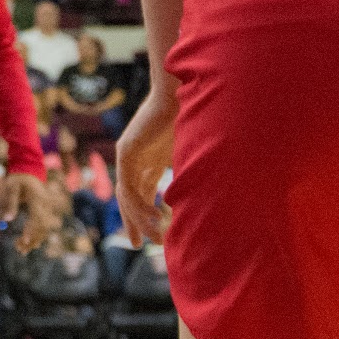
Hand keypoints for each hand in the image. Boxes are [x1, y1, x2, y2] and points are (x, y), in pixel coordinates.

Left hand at [7, 172, 64, 251]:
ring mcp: (47, 207)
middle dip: (32, 240)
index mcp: (38, 198)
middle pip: (43, 226)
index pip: (37, 218)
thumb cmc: (18, 177)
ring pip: (45, 228)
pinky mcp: (45, 210)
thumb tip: (6, 220)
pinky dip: (38, 235)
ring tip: (22, 250)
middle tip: (20, 250)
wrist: (30, 169)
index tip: (23, 242)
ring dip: (35, 240)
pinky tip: (30, 243)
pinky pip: (44, 225)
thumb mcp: (11, 187)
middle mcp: (46, 204)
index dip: (31, 231)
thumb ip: (10, 202)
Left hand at [114, 82, 179, 244]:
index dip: (145, 214)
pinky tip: (153, 218)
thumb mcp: (191, 156)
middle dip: (133, 221)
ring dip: (139, 218)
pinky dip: (139, 203)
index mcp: (149, 160)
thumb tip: (212, 201)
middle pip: (130, 197)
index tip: (153, 234)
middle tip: (135, 244)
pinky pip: (128, 185)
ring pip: (128, 195)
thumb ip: (191, 175)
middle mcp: (135, 160)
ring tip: (153, 236)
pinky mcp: (126, 150)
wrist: (182, 94)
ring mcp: (128, 155)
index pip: (142, 193)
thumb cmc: (192, 120)